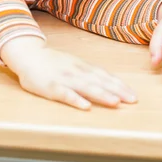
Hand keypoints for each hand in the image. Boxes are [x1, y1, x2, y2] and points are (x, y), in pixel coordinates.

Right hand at [0, 36, 137, 109]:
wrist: (27, 55)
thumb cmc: (51, 62)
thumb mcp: (72, 63)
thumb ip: (88, 72)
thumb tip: (108, 81)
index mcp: (82, 67)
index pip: (104, 75)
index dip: (119, 85)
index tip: (133, 94)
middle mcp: (76, 72)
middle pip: (99, 82)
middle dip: (117, 91)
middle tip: (132, 100)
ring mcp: (63, 79)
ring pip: (85, 87)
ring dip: (101, 94)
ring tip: (115, 103)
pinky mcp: (50, 87)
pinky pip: (64, 94)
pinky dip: (75, 100)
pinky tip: (85, 106)